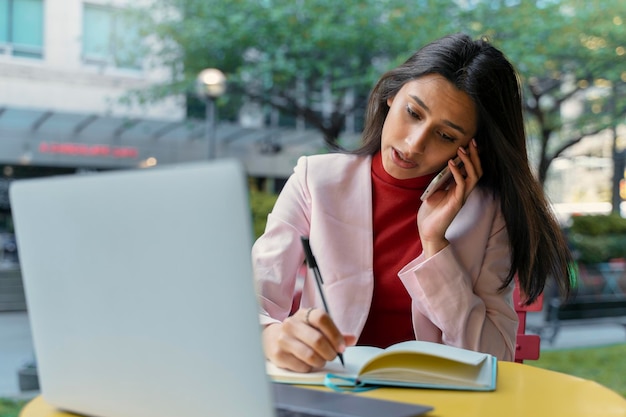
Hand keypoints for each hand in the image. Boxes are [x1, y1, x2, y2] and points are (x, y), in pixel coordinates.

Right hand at [262, 308, 356, 371]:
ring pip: (310, 356)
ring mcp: (283, 339)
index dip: (335, 334)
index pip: (322, 318)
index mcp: (304, 314)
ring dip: (321, 362)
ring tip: (320, 360)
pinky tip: (307, 363)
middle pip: (317, 340)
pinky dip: (309, 368)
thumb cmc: (301, 333)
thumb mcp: (316, 328)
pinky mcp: (278, 354)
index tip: (342, 347)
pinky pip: (302, 366)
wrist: (273, 338)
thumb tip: (352, 339)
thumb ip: (334, 333)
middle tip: (332, 356)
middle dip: (330, 352)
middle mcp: (291, 324)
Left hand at [418, 139, 481, 256]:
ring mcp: (462, 197)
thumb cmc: (431, 212)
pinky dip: (457, 172)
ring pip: (474, 176)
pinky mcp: (457, 202)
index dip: (472, 157)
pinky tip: (450, 164)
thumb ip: (440, 179)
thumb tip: (440, 165)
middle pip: (477, 170)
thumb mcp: (434, 191)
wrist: (428, 230)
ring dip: (468, 161)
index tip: (470, 143)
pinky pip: (462, 185)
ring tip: (462, 149)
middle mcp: (464, 191)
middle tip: (473, 141)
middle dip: (475, 155)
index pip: (471, 169)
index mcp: (459, 188)